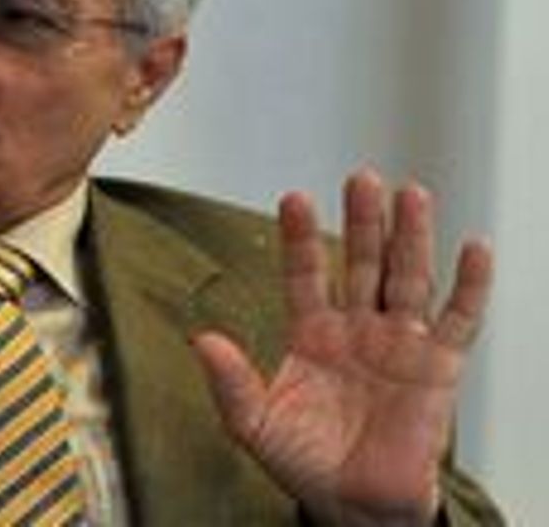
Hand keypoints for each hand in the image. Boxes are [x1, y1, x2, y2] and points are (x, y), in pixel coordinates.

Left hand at [192, 170, 492, 525]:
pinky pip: (458, 320)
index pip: (304, 273)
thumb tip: (201, 340)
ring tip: (410, 195)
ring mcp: (398, 342)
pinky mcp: (437, 366)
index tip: (293, 198)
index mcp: (311, 333)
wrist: (352, 504)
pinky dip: (470, 286)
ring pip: (407, 277)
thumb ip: (230, 383)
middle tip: (361, 178)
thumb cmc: (304, 462)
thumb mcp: (253, 423)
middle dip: (362, 222)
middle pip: (361, 262)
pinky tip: (472, 250)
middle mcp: (356, 328)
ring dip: (410, 237)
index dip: (300, 238)